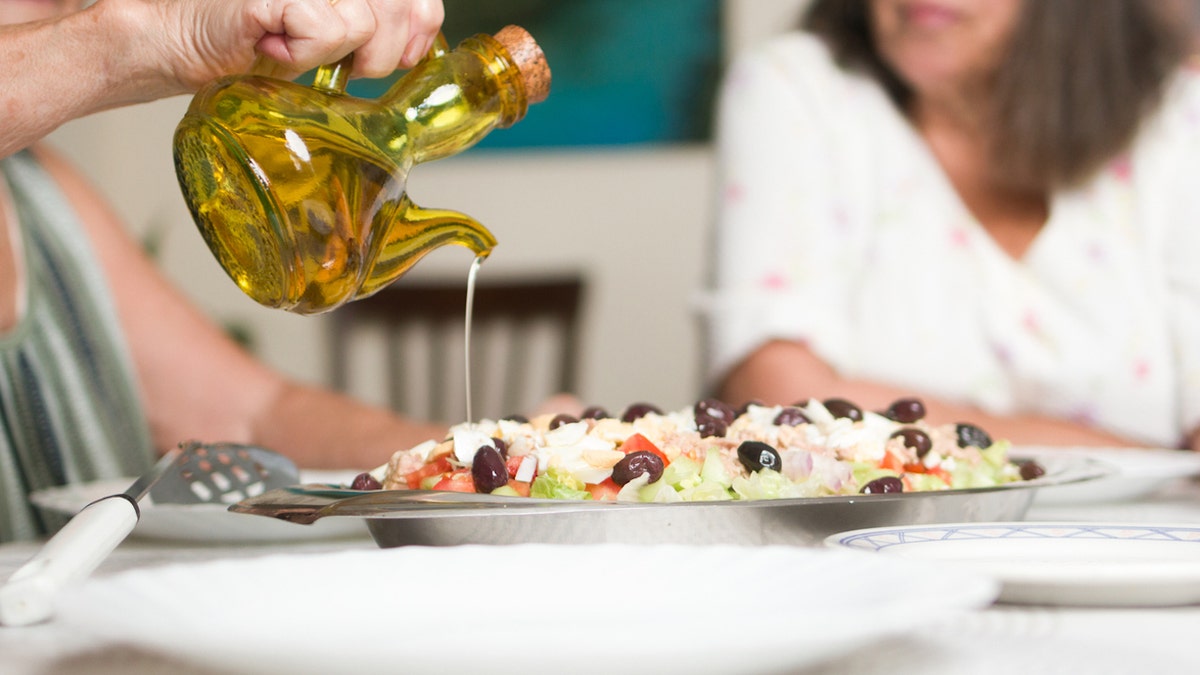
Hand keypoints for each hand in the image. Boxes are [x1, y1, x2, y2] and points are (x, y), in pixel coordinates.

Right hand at [148, 0, 442, 88]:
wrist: (181, 39)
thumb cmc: (256, 35)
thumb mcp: (332, 30)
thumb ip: (378, 24)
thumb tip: (422, 38)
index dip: (422, 19)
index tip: (407, 50)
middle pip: (399, 3)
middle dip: (385, 50)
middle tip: (342, 61)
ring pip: (366, 22)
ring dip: (339, 55)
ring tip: (300, 47)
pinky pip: (329, 33)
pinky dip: (306, 54)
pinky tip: (276, 45)